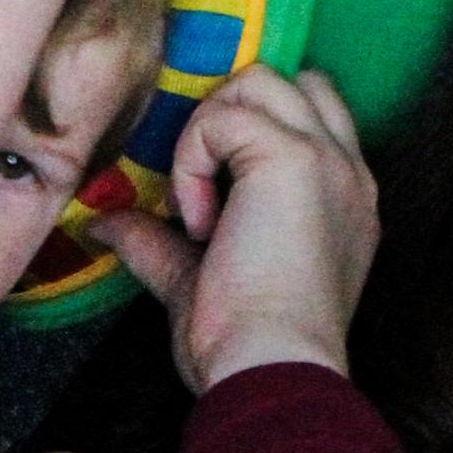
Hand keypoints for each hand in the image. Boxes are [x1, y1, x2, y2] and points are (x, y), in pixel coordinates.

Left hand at [99, 68, 379, 392]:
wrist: (272, 371)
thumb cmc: (245, 346)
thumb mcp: (195, 282)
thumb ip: (158, 244)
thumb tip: (105, 225)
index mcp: (342, 198)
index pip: (308, 113)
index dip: (249, 128)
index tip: (210, 186)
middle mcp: (347, 170)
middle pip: (288, 81)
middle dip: (230, 116)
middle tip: (200, 183)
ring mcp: (327, 159)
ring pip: (258, 81)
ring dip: (209, 131)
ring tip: (198, 207)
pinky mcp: (293, 159)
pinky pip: (223, 118)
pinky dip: (192, 159)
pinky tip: (198, 222)